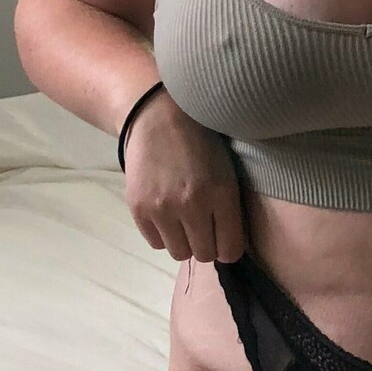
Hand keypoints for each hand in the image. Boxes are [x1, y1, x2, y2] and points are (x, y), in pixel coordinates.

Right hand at [123, 90, 247, 264]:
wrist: (158, 116)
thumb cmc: (201, 142)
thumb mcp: (227, 171)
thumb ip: (231, 209)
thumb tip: (232, 247)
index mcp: (221, 193)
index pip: (230, 250)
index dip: (228, 246)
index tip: (224, 236)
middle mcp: (192, 204)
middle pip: (205, 255)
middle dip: (206, 243)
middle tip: (201, 223)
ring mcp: (163, 208)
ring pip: (179, 253)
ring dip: (182, 240)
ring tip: (181, 216)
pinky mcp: (139, 208)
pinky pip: (155, 243)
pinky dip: (161, 232)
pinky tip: (164, 209)